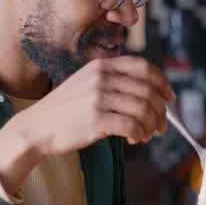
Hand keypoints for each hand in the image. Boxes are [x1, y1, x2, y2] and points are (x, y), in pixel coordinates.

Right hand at [0, 57, 174, 191]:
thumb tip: (151, 95)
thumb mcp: (87, 83)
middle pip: (148, 90)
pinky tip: (133, 139)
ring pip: (143, 109)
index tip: (170, 98)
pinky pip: (132, 126)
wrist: (35, 128)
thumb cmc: (64, 111)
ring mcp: (98, 97)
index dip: (162, 83)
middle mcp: (101, 77)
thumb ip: (114, 82)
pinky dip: (138, 134)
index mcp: (102, 65)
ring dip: (150, 125)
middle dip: (161, 111)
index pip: (144, 67)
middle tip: (161, 126)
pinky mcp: (96, 118)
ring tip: (144, 135)